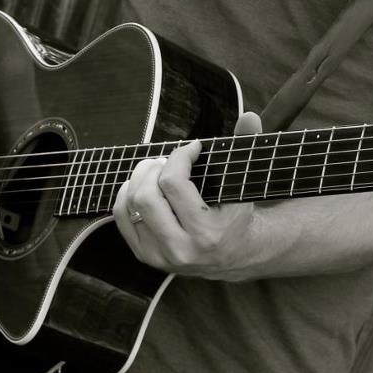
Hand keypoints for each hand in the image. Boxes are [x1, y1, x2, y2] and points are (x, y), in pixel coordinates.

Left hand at [113, 111, 261, 279]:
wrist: (238, 255)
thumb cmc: (239, 212)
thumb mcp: (246, 182)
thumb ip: (249, 145)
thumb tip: (249, 115)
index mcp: (207, 233)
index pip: (173, 183)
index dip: (180, 155)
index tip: (193, 148)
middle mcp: (181, 249)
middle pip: (146, 196)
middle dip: (155, 168)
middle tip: (169, 160)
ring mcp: (160, 256)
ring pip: (131, 205)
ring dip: (140, 178)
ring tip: (157, 169)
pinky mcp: (147, 257)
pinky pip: (123, 218)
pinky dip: (127, 194)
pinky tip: (144, 184)